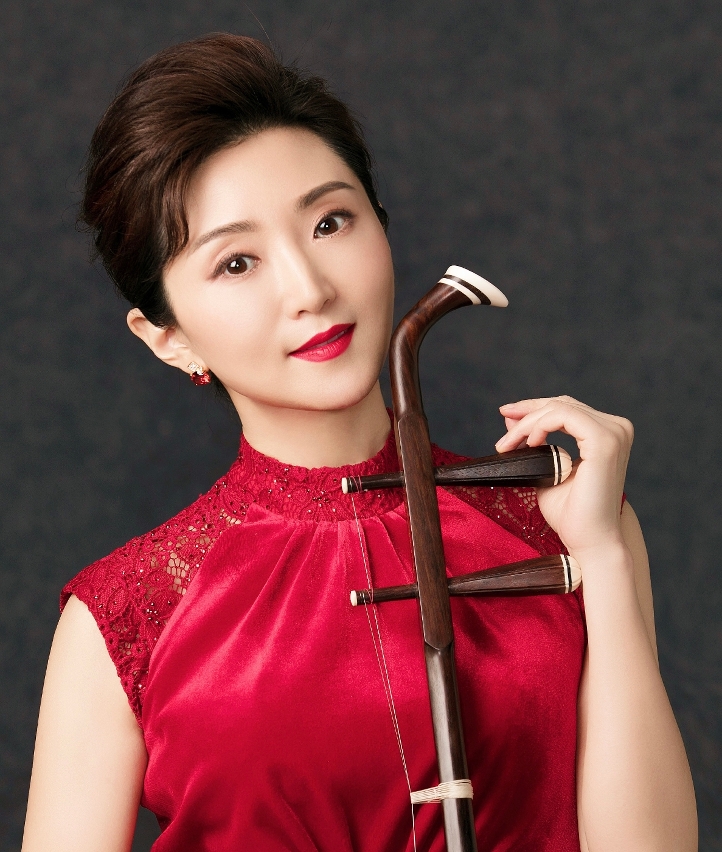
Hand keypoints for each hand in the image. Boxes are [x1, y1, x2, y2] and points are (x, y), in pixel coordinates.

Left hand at [495, 396, 633, 556]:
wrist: (589, 541)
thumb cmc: (570, 514)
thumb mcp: (545, 469)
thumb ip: (533, 441)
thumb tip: (511, 417)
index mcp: (608, 434)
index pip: (567, 409)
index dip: (534, 408)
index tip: (506, 414)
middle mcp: (617, 429)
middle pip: (562, 404)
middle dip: (527, 412)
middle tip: (502, 427)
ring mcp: (614, 433)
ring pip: (559, 409)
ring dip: (527, 424)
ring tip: (507, 446)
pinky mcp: (604, 440)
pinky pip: (562, 417)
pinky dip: (538, 426)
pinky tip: (527, 443)